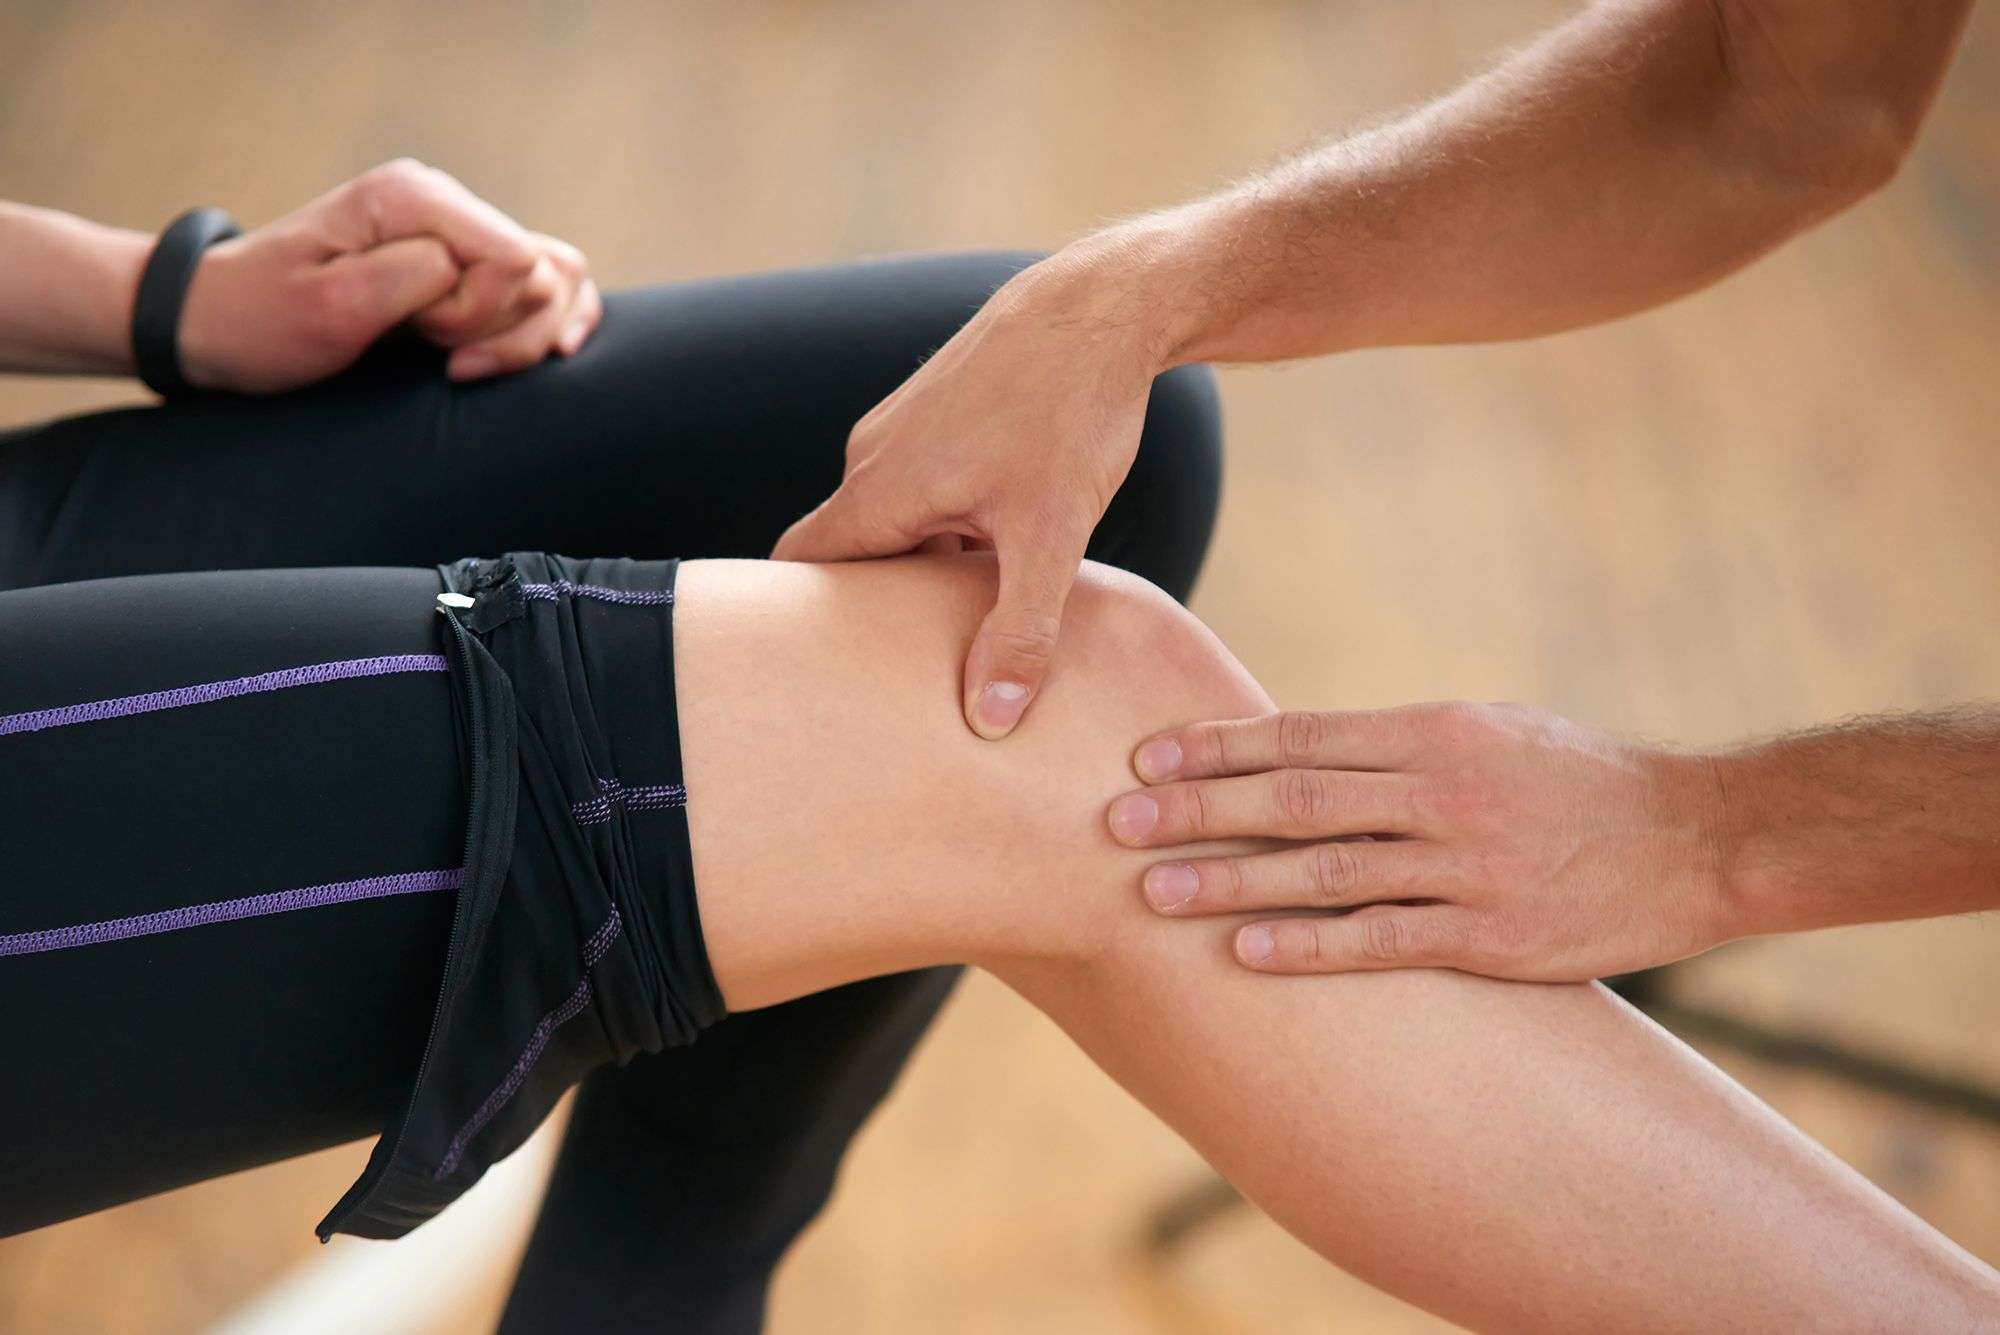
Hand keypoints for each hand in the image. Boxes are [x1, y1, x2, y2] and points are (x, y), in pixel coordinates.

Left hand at [177, 159, 600, 392]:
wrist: (215, 321)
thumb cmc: (264, 320)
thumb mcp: (332, 305)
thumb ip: (423, 275)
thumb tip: (506, 265)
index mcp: (413, 198)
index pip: (514, 258)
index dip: (480, 314)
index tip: (422, 337)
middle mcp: (444, 202)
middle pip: (543, 271)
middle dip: (500, 329)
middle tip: (432, 348)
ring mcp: (458, 230)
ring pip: (557, 279)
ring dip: (523, 335)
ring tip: (461, 360)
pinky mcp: (465, 262)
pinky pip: (548, 283)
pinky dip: (551, 322)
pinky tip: (544, 351)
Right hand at [771, 244, 1166, 738]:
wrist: (1103, 306)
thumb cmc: (1072, 411)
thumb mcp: (1052, 536)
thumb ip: (1019, 631)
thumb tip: (987, 721)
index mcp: (879, 487)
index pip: (799, 567)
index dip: (799, 626)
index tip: (815, 677)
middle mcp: (874, 455)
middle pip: (848, 554)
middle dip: (874, 612)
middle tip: (905, 677)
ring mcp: (905, 429)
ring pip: (894, 522)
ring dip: (922, 569)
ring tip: (961, 627)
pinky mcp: (941, 413)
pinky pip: (924, 490)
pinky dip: (948, 530)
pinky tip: (1000, 559)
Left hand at [1107, 701, 1733, 980]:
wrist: (1697, 839)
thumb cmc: (1579, 782)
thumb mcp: (1491, 733)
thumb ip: (1400, 744)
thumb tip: (1305, 752)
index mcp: (1434, 732)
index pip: (1301, 735)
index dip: (1218, 745)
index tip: (1147, 753)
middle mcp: (1439, 789)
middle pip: (1292, 796)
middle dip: (1197, 807)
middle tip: (1118, 820)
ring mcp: (1464, 864)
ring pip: (1323, 870)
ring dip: (1229, 879)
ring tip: (1154, 891)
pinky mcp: (1492, 935)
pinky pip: (1381, 940)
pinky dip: (1308, 946)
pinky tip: (1245, 950)